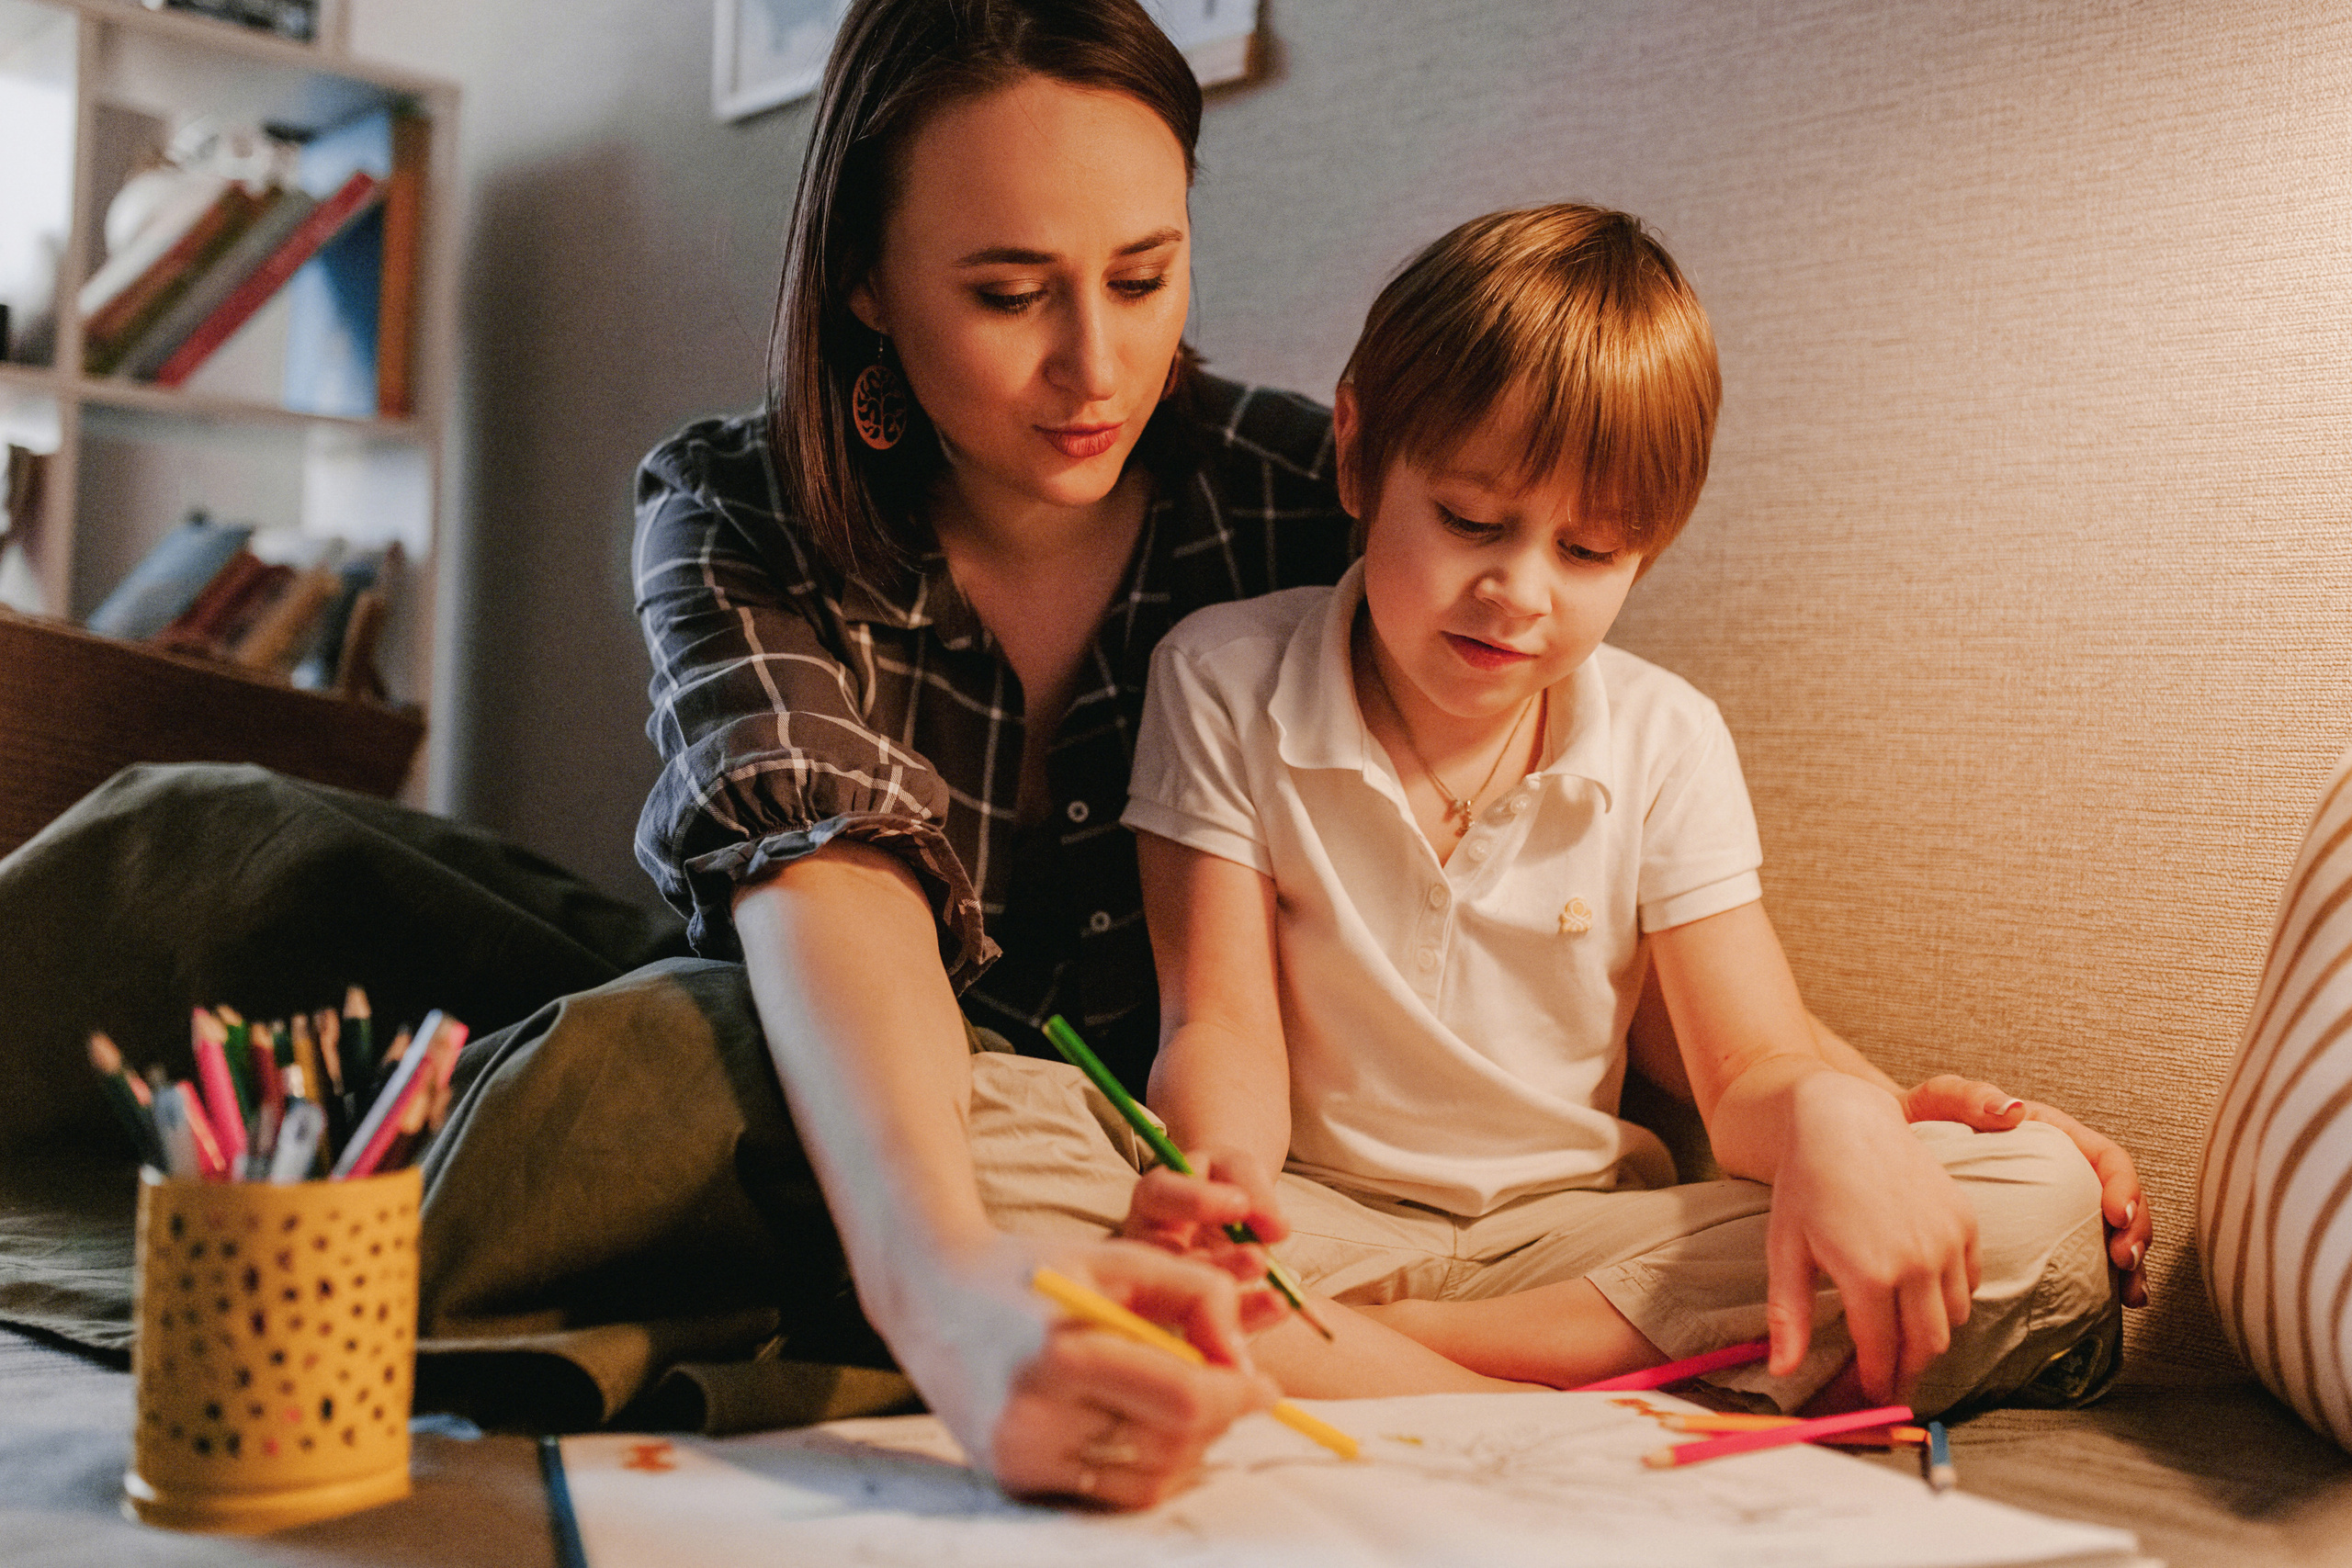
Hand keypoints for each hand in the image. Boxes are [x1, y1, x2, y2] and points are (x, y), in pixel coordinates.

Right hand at [893, 1233, 1281, 1508]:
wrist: (927, 1293)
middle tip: (1235, 1392)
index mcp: (1058, 1354)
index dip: (1235, 1395)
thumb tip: (1244, 1360)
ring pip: (1146, 1478)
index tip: (1262, 1384)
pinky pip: (1107, 1492)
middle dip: (1218, 1421)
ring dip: (1189, 1449)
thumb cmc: (1029, 1268)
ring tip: (1192, 1405)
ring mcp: (1018, 1456)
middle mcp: (1032, 1417)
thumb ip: (1195, 1293)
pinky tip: (1150, 1426)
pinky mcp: (1010, 1478)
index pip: (1180, 1398)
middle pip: (1170, 1445)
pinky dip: (1147, 1466)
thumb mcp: (1115, 1258)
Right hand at [1120, 1147, 1292, 1307]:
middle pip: (1170, 1258)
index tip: (1241, 1203)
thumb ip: (1252, 1187)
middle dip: (1215, 1262)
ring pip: (1189, 1300)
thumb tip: (1276, 1229)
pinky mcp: (1186, 1313)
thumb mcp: (1236, 1169)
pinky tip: (1274, 1311)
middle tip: (1258, 1258)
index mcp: (1154, 1197)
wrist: (1226, 1208)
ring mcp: (1164, 1282)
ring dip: (1232, 1301)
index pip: (1159, 1196)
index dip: (1196, 1200)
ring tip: (1276, 1299)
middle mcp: (1149, 1243)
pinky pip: (1211, 1324)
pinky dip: (1246, 1319)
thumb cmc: (1225, 1182)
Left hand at [1766, 1073, 1980, 1404]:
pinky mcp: (1967, 1221)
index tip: (1868, 1393)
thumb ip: (1789, 1316)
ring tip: (1902, 1335)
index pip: (1882, 1354)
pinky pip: (1971, 1281)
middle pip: (1928, 1346)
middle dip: (1908, 1369)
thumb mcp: (1786, 1250)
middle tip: (1888, 1375)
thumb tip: (1782, 1371)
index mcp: (1869, 1275)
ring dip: (1931, 1334)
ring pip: (1956, 1319)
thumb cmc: (1805, 1183)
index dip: (1875, 1381)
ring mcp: (1948, 1240)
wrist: (1844, 1119)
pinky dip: (1952, 1297)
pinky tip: (1922, 1293)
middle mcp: (1917, 1262)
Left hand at [1901, 1075, 2148, 1307]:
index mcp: (2052, 1136)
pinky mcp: (2043, 1234)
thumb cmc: (1922, 1117)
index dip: (2124, 1185)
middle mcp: (2063, 1170)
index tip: (2117, 1214)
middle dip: (2135, 1232)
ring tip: (2129, 1292)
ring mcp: (2057, 1205)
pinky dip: (2105, 1280)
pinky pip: (2084, 1257)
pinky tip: (2113, 1302)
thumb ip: (1969, 1096)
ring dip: (2131, 1263)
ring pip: (2113, 1233)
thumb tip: (2012, 1109)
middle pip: (2122, 1200)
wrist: (1898, 1146)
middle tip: (2124, 1261)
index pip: (2106, 1158)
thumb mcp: (1941, 1099)